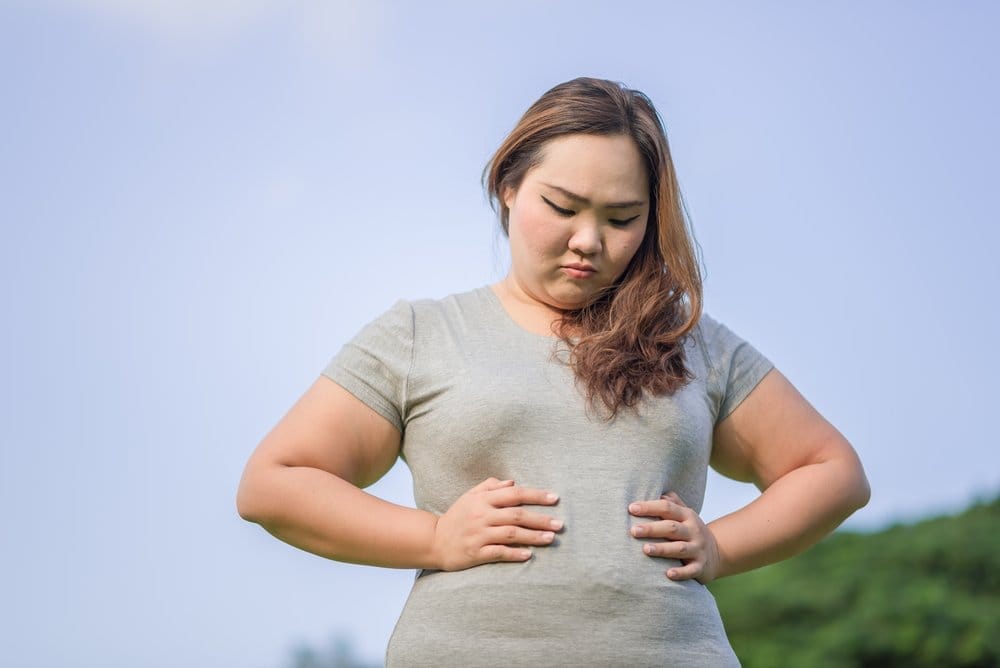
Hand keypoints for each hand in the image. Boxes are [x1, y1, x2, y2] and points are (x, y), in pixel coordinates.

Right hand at [432, 477, 561, 570]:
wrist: (434, 541)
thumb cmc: (457, 517)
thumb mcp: (470, 496)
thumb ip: (490, 487)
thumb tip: (512, 482)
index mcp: (483, 500)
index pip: (514, 494)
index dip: (536, 495)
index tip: (555, 498)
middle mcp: (482, 515)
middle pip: (517, 515)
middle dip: (540, 519)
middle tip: (560, 524)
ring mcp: (479, 535)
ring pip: (511, 534)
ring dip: (533, 536)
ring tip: (551, 538)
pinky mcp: (476, 553)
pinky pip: (499, 553)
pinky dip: (515, 554)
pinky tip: (529, 555)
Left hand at [628, 491, 721, 583]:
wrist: (717, 553)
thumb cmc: (690, 531)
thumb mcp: (684, 514)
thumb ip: (671, 502)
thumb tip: (654, 488)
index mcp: (687, 515)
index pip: (667, 508)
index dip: (650, 507)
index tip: (631, 508)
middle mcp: (693, 531)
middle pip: (672, 528)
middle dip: (652, 529)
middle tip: (633, 531)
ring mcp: (698, 549)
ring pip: (679, 548)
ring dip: (662, 549)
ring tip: (645, 550)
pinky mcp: (701, 566)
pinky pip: (691, 570)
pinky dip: (680, 573)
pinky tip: (668, 574)